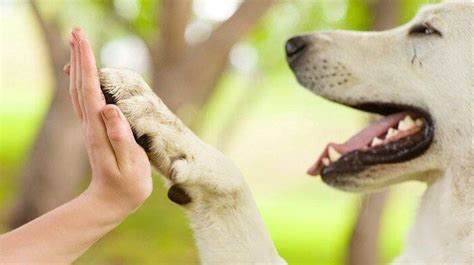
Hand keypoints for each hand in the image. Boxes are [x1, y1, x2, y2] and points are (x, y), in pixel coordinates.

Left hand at [67, 28, 151, 215]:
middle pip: (80, 85)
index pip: (91, 90)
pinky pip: (85, 100)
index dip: (88, 64)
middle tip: (77, 32)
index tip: (83, 40)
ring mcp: (91, 127)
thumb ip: (120, 137)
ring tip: (78, 45)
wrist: (110, 202)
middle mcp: (90, 124)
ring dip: (78, 66)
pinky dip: (82, 81)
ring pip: (79, 90)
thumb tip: (108, 108)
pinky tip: (84, 74)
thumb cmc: (126, 186)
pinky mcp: (95, 129)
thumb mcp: (129, 165)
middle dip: (79, 57)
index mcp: (99, 129)